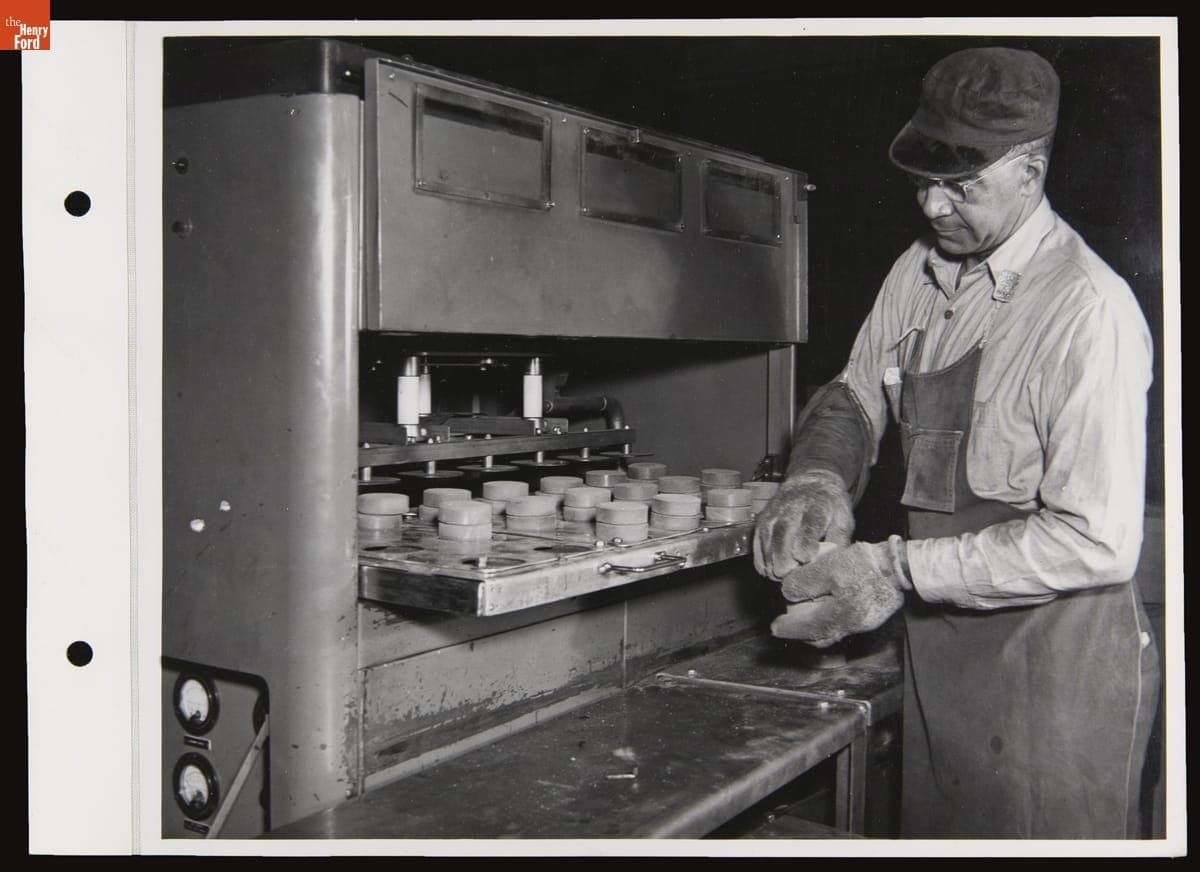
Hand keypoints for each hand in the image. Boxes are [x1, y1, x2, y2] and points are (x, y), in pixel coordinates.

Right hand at [753, 469, 854, 580]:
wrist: (810, 483)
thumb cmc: (830, 507)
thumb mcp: (843, 521)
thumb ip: (838, 543)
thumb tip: (831, 565)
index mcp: (816, 508)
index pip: (808, 528)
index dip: (806, 548)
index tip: (807, 560)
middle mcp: (791, 509)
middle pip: (783, 536)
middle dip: (785, 561)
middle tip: (791, 576)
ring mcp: (774, 514)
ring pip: (767, 540)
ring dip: (772, 563)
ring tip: (781, 577)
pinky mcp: (762, 520)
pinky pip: (757, 544)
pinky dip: (761, 561)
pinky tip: (770, 571)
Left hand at [770, 538, 910, 647]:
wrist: (900, 564)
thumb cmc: (865, 563)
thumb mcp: (829, 566)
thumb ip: (805, 581)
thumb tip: (787, 593)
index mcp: (843, 615)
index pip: (810, 628)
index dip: (790, 628)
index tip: (775, 628)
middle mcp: (854, 625)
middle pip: (821, 635)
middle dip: (802, 631)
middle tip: (785, 623)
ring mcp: (865, 623)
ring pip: (833, 631)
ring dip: (815, 626)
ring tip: (802, 616)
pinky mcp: (872, 616)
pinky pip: (844, 625)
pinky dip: (830, 621)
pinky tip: (824, 609)